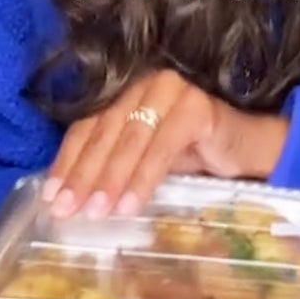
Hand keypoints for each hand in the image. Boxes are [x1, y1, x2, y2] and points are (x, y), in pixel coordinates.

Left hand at [42, 68, 288, 219]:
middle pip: (104, 132)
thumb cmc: (193, 158)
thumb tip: (69, 200)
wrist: (248, 150)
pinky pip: (162, 147)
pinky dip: (143, 179)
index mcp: (125, 96)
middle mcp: (144, 85)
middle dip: (83, 175)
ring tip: (97, 212)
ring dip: (110, 179)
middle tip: (68, 210)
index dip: (67, 163)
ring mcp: (171, 91)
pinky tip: (130, 205)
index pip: (86, 127)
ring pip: (130, 140)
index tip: (51, 199)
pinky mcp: (196, 107)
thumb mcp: (144, 162)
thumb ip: (113, 166)